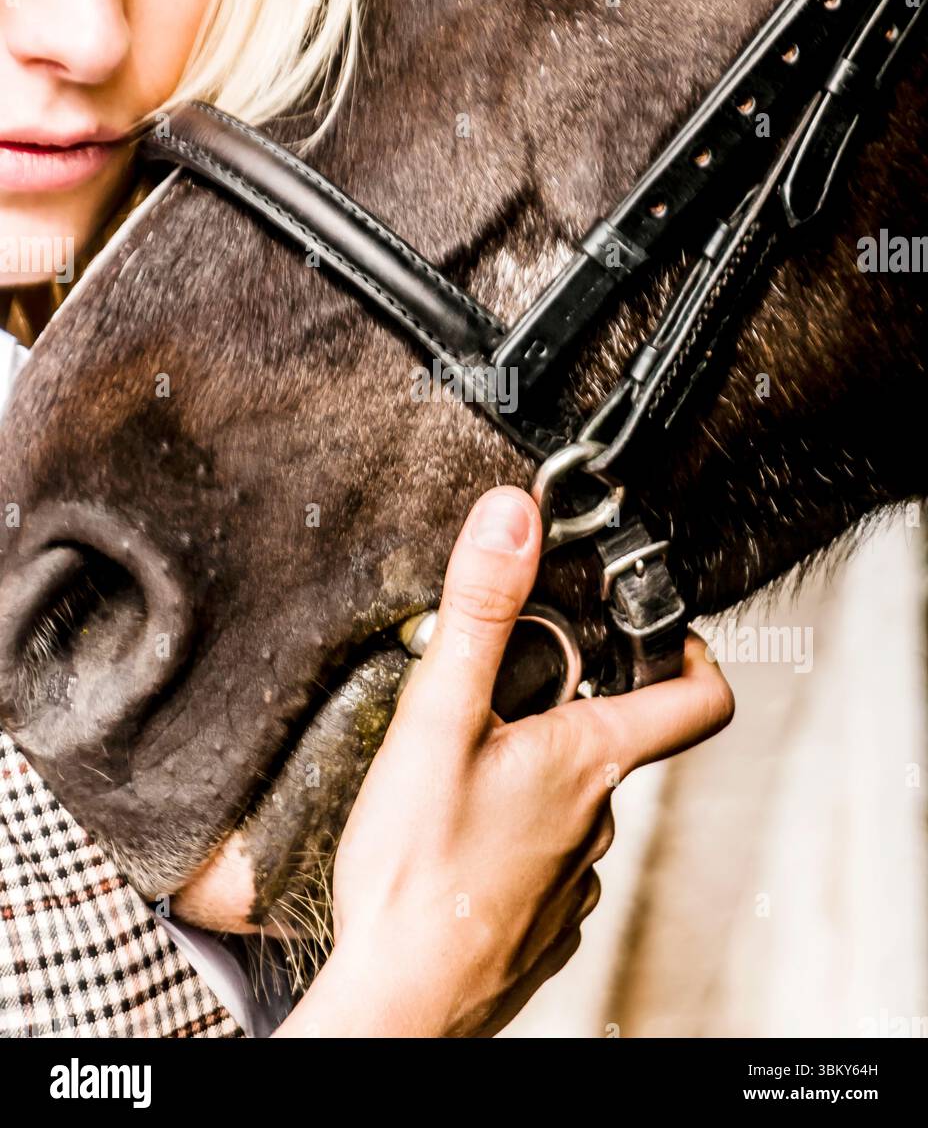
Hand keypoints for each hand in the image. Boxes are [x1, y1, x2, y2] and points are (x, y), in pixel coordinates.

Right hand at [274, 487, 732, 1037]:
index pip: (698, 698)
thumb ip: (480, 610)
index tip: (665, 629)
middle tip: (501, 689)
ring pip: (572, 801)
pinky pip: (542, 858)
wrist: (400, 1004)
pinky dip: (513, 834)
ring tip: (462, 767)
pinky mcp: (539, 922)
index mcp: (590, 759)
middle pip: (615, 740)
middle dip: (568, 701)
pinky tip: (457, 839)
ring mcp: (572, 877)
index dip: (695, 651)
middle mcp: (597, 820)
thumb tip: (514, 516)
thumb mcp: (440, 715)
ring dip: (534, 771)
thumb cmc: (417, 871)